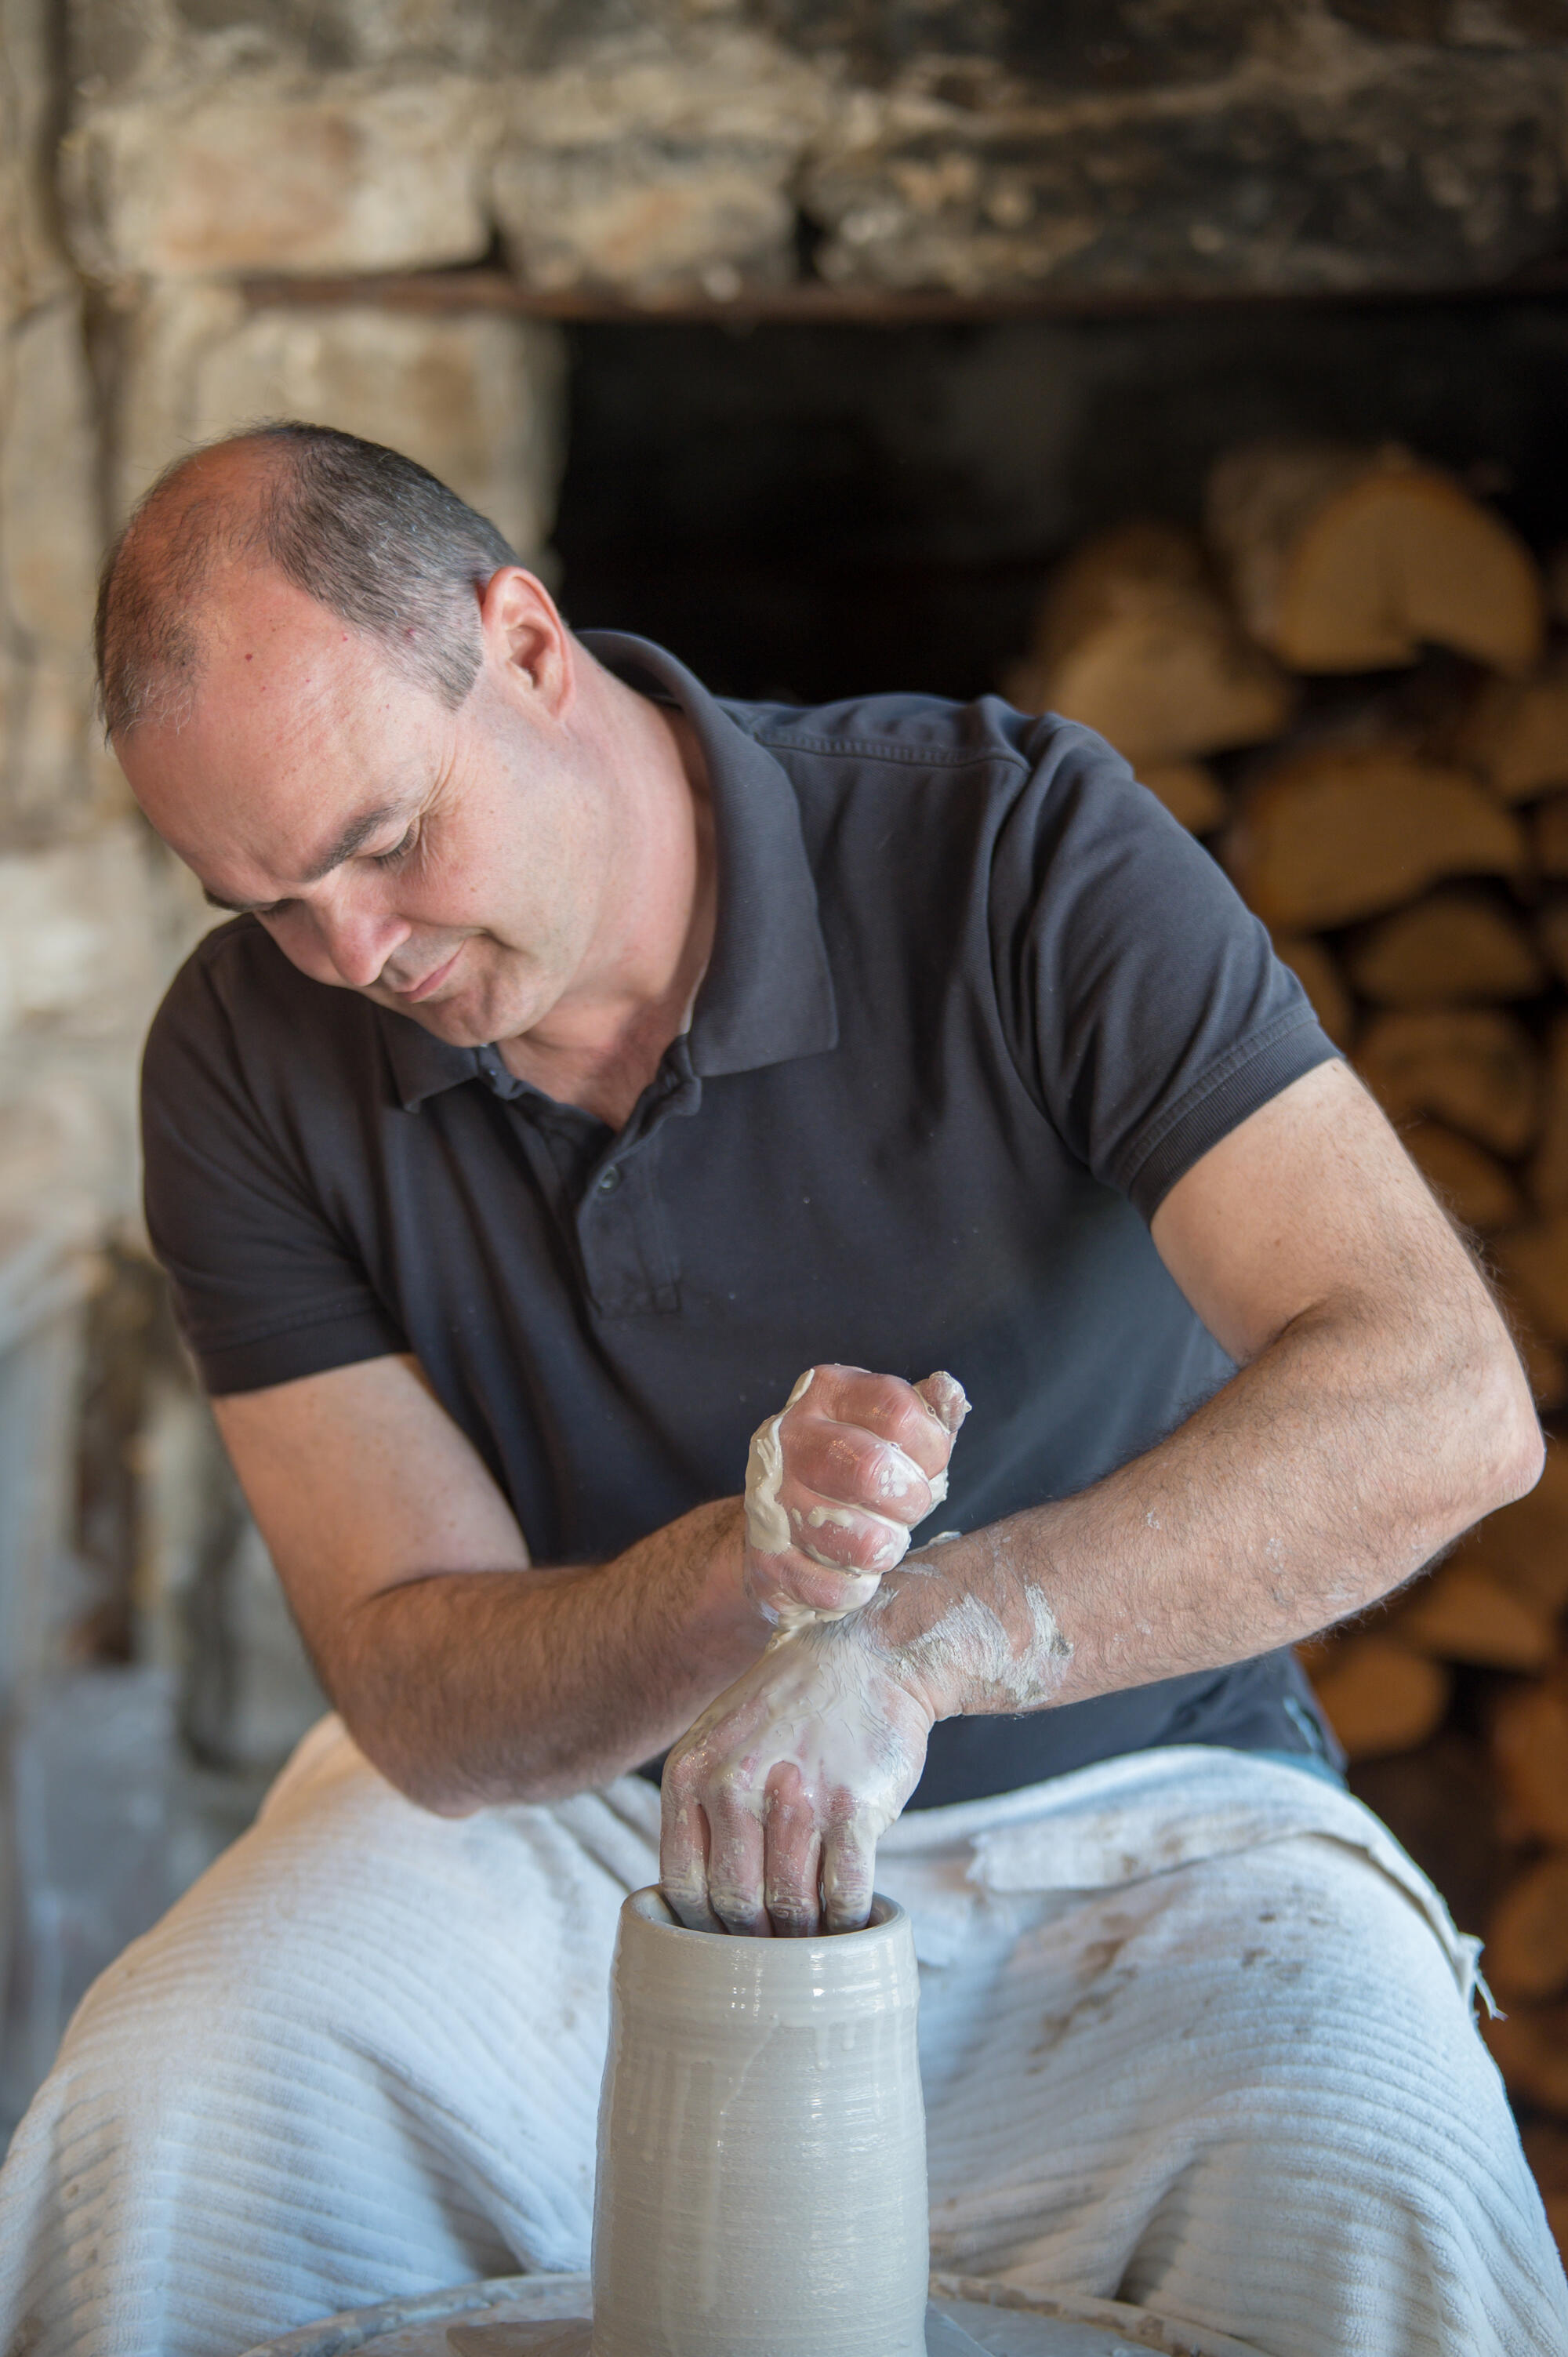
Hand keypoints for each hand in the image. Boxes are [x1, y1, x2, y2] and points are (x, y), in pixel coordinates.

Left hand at [660, 1606, 936, 1936]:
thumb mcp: (720, 1739)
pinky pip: (844, 1894)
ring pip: (790, 1906)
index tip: (726, 1939)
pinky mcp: (853, 1808)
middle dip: (754, 1938)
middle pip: (736, 1903)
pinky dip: (846, 1920)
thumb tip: (694, 1905)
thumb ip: (700, 1809)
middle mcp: (736, 1784)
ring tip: (811, 1940)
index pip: (683, 1885)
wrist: (867, 1655)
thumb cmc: (791, 1706)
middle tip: (773, 1950)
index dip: (705, 1927)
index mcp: (691, 1772)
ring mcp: (797, 1797)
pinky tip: (848, 1919)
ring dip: (802, 1935)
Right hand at [742, 1364, 967, 1627]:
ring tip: (881, 1541)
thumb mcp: (895, 1434)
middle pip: (871, 1470)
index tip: (929, 1465)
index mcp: (829, 1393)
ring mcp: (770, 1497)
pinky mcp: (764, 1559)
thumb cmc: (857, 1473)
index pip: (898, 1411)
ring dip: (885, 1549)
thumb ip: (928, 1415)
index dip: (931, 1447)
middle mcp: (791, 1436)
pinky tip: (852, 1572)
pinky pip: (830, 1587)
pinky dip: (855, 1589)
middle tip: (909, 1508)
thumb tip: (948, 1392)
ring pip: (854, 1538)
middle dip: (910, 1500)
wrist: (782, 1525)